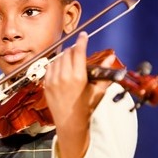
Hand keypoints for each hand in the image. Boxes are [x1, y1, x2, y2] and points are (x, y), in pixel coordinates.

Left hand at [44, 31, 113, 157]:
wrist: (70, 122)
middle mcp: (64, 77)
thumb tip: (111, 58)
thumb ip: (105, 73)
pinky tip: (61, 68)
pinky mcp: (46, 84)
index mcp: (78, 77)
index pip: (78, 52)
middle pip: (67, 53)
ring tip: (70, 60)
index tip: (83, 35)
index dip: (81, 41)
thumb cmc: (86, 107)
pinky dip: (56, 64)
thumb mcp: (98, 90)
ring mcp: (53, 80)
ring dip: (64, 56)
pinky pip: (49, 67)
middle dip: (73, 49)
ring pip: (57, 59)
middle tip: (78, 50)